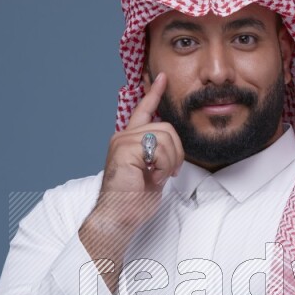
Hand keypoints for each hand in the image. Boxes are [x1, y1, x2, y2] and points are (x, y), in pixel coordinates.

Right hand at [92, 72, 184, 232]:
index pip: (143, 111)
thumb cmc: (132, 201)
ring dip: (169, 161)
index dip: (153, 93)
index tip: (161, 77)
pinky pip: (159, 149)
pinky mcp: (125, 150)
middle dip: (176, 152)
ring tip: (158, 176)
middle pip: (166, 128)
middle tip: (168, 172)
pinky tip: (153, 177)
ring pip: (165, 137)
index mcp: (129, 140)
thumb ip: (157, 155)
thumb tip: (171, 148)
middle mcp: (123, 137)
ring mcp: (123, 142)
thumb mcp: (151, 173)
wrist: (118, 217)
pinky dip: (162, 166)